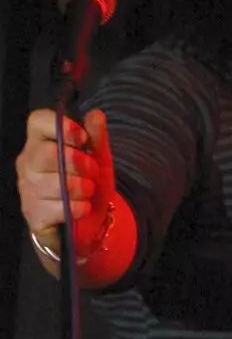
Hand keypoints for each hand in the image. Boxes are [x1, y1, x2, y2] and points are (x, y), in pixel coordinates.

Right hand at [15, 108, 114, 257]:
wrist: (83, 223)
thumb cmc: (85, 184)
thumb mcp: (97, 159)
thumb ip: (96, 138)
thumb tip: (96, 115)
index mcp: (40, 143)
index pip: (37, 121)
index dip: (62, 126)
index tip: (83, 138)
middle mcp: (28, 163)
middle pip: (48, 153)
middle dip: (79, 163)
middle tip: (92, 172)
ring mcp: (27, 189)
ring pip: (56, 183)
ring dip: (83, 188)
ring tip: (88, 191)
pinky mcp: (33, 214)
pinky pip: (59, 208)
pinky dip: (79, 208)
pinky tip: (82, 208)